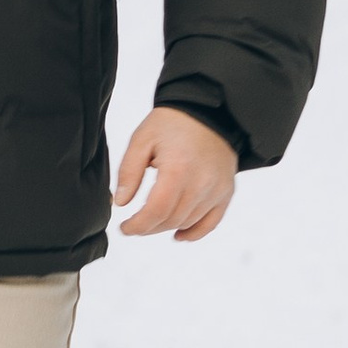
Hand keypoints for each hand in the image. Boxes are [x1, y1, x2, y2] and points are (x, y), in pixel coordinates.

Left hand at [113, 105, 236, 240]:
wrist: (209, 112)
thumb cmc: (172, 123)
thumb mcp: (142, 139)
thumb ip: (129, 171)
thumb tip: (121, 202)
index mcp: (178, 168)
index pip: (157, 210)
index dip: (138, 225)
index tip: (125, 227)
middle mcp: (202, 182)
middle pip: (172, 219)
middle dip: (149, 227)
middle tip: (134, 225)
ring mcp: (217, 189)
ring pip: (189, 222)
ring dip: (167, 227)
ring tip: (151, 222)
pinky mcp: (226, 192)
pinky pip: (212, 222)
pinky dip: (194, 232)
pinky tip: (179, 235)